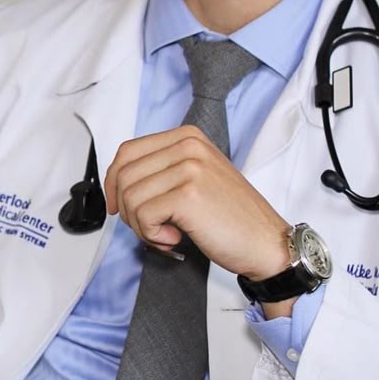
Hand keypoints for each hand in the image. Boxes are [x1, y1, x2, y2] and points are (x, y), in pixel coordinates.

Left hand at [105, 125, 290, 281]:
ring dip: (141, 226)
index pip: (128, 151)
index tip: (117, 205)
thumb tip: (118, 181)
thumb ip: (163, 170)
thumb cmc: (231, 217)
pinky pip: (143, 216)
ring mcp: (190, 168)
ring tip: (166, 234)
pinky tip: (174, 239)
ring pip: (130, 197)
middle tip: (149, 228)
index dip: (113, 182)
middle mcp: (188, 145)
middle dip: (127, 209)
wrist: (265, 242)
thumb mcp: (196, 177)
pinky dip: (152, 235)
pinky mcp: (188, 195)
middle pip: (124, 174)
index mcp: (188, 137)